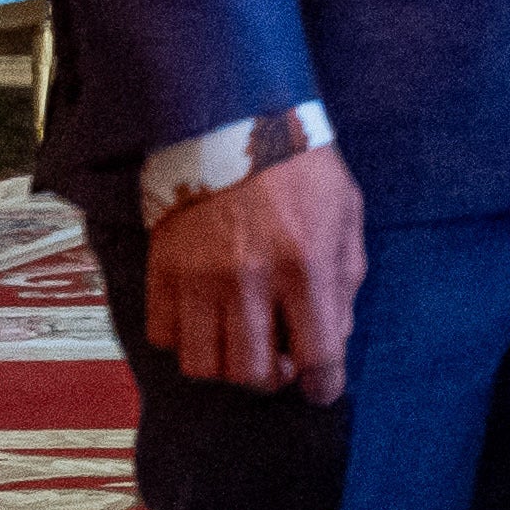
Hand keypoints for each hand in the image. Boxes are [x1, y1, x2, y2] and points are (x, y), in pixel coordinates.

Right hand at [142, 145, 366, 402]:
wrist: (234, 121)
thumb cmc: (300, 167)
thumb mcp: (346, 215)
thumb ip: (346, 281)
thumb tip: (335, 337)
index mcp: (305, 265)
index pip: (319, 355)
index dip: (325, 385)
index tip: (322, 388)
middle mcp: (250, 279)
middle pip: (253, 374)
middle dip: (274, 379)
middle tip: (282, 360)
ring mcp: (199, 278)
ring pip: (204, 365)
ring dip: (227, 366)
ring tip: (242, 343)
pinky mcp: (163, 270)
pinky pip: (164, 336)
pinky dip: (185, 340)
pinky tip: (206, 319)